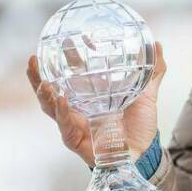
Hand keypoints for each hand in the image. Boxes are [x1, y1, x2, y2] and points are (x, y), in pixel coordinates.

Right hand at [27, 42, 166, 167]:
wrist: (144, 152)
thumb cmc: (139, 124)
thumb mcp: (147, 95)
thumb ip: (153, 72)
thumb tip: (157, 45)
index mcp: (90, 94)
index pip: (71, 73)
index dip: (66, 58)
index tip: (66, 38)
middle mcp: (77, 108)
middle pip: (50, 90)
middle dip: (38, 76)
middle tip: (33, 59)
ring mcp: (75, 124)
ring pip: (51, 109)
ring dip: (44, 95)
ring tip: (42, 81)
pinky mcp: (76, 140)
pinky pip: (66, 127)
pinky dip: (63, 114)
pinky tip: (62, 101)